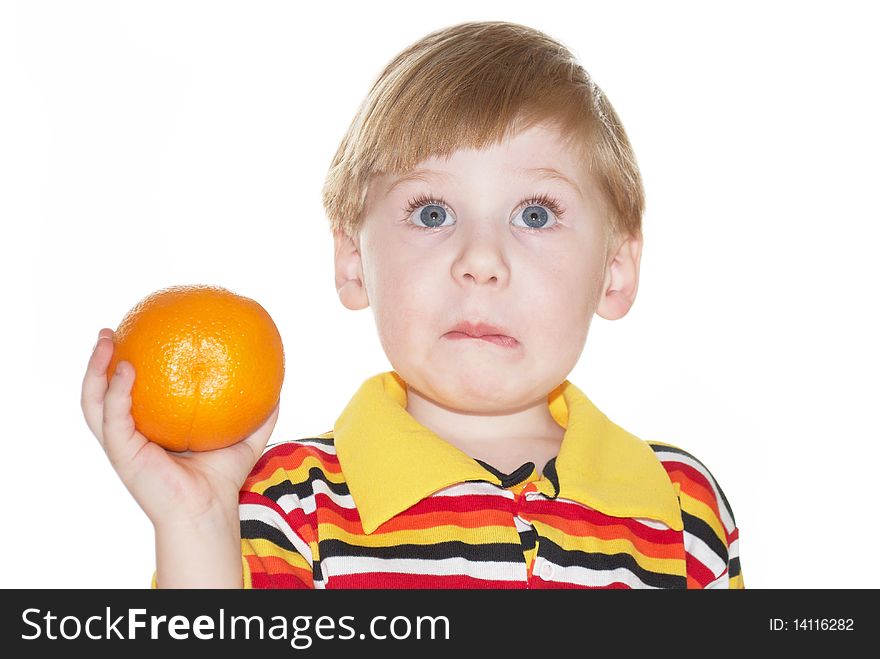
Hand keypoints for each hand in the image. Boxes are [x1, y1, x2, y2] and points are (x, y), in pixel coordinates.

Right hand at [80, 328, 278, 528]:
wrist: (208, 511)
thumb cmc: (221, 479)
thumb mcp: (244, 439)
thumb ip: (257, 414)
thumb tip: (278, 387)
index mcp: (150, 428)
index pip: (130, 393)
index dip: (125, 366)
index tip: (133, 335)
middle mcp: (131, 434)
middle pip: (101, 392)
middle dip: (98, 361)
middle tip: (108, 332)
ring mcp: (122, 444)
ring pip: (94, 402)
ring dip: (94, 370)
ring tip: (105, 340)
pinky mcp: (123, 453)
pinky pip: (113, 417)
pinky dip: (115, 392)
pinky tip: (127, 369)